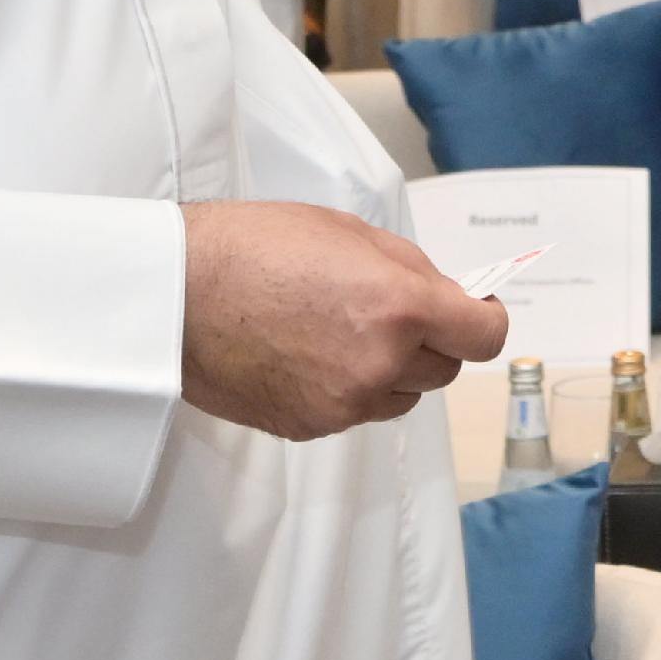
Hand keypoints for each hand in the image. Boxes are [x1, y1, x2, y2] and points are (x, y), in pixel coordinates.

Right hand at [177, 198, 505, 441]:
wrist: (175, 293)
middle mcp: (381, 364)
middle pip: (444, 370)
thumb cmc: (254, 246)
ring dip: (392, 370)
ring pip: (401, 396)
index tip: (475, 310)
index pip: (484, 337)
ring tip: (342, 332)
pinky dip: (349, 389)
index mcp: (400, 307)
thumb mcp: (349, 232)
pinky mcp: (311, 427)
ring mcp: (345, 403)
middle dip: (431, 341)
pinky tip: (309, 354)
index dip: (484, 320)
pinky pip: (355, 411)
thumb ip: (408, 270)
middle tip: (393, 312)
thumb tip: (445, 296)